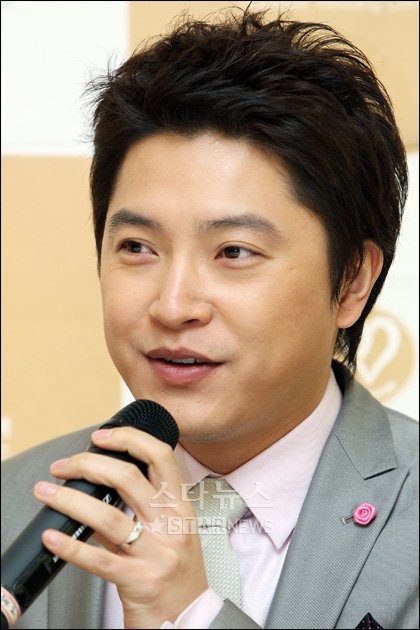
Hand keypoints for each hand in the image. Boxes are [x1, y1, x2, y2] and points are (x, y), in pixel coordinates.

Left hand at [33, 427, 207, 628]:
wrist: (191, 621)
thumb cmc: (178, 574)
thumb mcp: (172, 531)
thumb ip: (145, 507)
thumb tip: (101, 482)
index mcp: (179, 507)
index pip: (160, 456)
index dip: (129, 438)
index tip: (100, 435)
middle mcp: (171, 525)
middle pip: (128, 478)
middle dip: (88, 465)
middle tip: (62, 466)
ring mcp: (157, 553)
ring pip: (108, 516)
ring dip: (70, 500)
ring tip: (46, 493)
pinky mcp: (140, 582)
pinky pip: (99, 560)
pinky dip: (71, 546)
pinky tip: (52, 537)